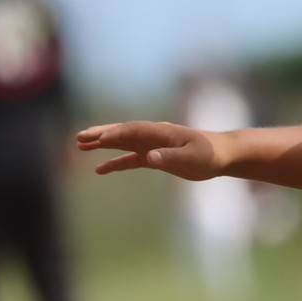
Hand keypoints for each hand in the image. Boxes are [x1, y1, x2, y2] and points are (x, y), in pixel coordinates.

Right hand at [76, 120, 221, 179]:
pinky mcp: (155, 157)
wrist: (221, 155)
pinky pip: (130, 159)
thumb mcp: (192, 157)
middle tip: (80, 138)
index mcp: (161, 132)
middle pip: (122, 132)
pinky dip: (115, 163)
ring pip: (122, 143)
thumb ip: (170, 156)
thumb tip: (149, 157)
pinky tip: (100, 169)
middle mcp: (153, 136)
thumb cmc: (209, 154)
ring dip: (102, 144)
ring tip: (81, 146)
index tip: (98, 140)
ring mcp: (152, 146)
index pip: (133, 130)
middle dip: (101, 134)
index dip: (116, 134)